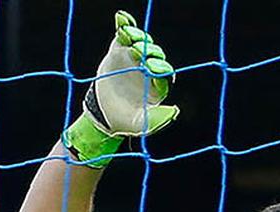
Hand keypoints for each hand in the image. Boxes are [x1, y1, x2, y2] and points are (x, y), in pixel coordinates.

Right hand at [85, 10, 178, 136]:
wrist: (104, 114)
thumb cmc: (126, 120)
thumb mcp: (140, 124)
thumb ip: (157, 120)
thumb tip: (175, 111)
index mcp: (159, 84)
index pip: (163, 72)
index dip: (158, 68)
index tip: (150, 68)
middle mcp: (150, 68)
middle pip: (154, 55)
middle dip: (147, 52)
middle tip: (138, 51)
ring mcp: (136, 58)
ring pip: (141, 43)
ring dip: (136, 37)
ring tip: (128, 34)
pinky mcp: (121, 50)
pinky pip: (124, 36)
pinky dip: (124, 26)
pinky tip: (121, 18)